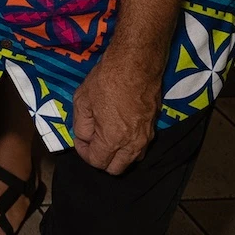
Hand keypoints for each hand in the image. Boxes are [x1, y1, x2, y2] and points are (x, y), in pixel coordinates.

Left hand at [72, 50, 161, 173]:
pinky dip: (129, 145)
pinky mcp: (154, 127)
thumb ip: (81, 126)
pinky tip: (120, 128)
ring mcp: (146, 137)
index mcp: (113, 140)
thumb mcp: (82, 101)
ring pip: (132, 160)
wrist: (136, 65)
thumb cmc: (106, 81)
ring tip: (106, 135)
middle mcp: (133, 144)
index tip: (80, 139)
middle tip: (92, 141)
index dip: (84, 153)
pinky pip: (141, 146)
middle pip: (117, 169)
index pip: (98, 162)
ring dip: (117, 154)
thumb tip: (84, 138)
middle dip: (102, 159)